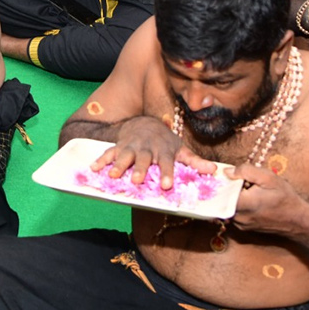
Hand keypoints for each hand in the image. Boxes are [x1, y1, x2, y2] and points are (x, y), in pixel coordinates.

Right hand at [89, 116, 215, 187]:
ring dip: (119, 165)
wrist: (145, 124)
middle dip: (140, 169)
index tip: (167, 185)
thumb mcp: (181, 149)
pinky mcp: (118, 146)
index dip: (167, 173)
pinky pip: (108, 152)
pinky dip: (101, 160)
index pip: (167, 162)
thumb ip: (195, 162)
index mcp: (163, 150)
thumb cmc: (165, 142)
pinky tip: (93, 168)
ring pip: (125, 155)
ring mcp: (131, 146)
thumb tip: (215, 171)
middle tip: (137, 180)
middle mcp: (147, 148)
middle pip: (144, 159)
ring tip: (113, 175)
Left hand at [227, 162, 307, 237]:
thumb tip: (227, 172)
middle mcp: (238, 218)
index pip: (221, 190)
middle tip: (242, 181)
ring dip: (234, 196)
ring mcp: (240, 225)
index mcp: (243, 204)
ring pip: (228, 205)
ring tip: (249, 190)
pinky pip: (234, 212)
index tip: (230, 174)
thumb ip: (245, 171)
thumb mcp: (268, 178)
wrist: (298, 221)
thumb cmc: (285, 198)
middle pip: (223, 198)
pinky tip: (251, 199)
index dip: (224, 180)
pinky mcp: (244, 228)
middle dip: (229, 187)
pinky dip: (239, 204)